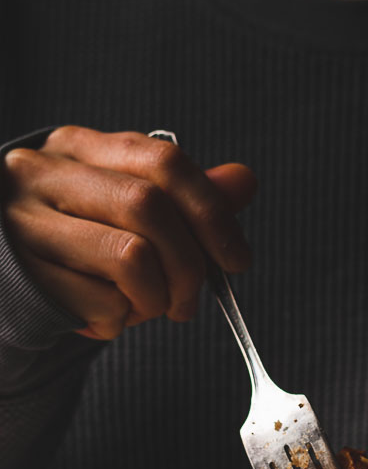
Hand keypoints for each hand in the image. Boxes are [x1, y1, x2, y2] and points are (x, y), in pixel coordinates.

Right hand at [0, 126, 256, 339]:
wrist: (7, 282)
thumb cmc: (80, 241)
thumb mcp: (130, 210)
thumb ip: (186, 197)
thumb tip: (243, 181)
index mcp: (81, 147)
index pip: (164, 162)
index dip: (212, 213)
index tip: (237, 260)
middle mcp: (45, 173)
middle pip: (148, 206)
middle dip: (188, 264)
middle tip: (190, 301)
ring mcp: (28, 223)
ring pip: (129, 257)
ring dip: (156, 298)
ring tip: (147, 307)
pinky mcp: (24, 274)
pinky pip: (102, 302)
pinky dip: (121, 321)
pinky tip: (108, 316)